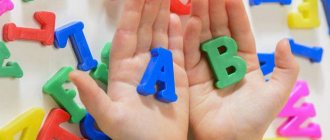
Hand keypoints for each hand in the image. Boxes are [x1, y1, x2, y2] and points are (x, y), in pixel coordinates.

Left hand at [70, 0, 188, 138]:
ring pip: (161, 35)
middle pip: (144, 30)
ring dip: (163, 15)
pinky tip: (178, 17)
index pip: (126, 34)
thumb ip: (93, 95)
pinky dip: (179, 33)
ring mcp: (161, 67)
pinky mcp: (178, 74)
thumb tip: (72, 74)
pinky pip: (178, 49)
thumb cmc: (133, 135)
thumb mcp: (109, 117)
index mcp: (123, 70)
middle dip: (149, 8)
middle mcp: (141, 64)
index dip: (131, 14)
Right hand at [184, 0, 298, 138]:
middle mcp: (222, 60)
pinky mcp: (189, 75)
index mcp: (244, 61)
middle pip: (218, 29)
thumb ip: (286, 68)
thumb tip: (283, 42)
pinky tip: (191, 21)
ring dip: (200, 16)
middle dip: (214, 8)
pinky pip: (189, 52)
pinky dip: (189, 37)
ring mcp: (205, 66)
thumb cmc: (252, 119)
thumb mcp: (276, 92)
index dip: (235, 13)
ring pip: (202, 36)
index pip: (239, 30)